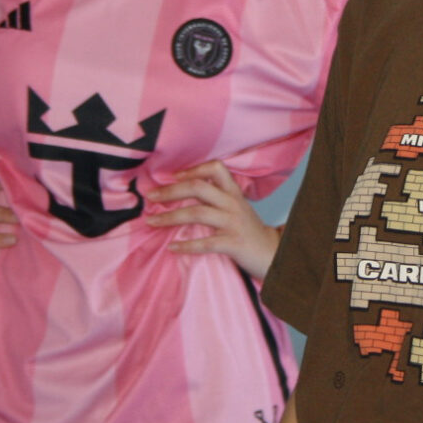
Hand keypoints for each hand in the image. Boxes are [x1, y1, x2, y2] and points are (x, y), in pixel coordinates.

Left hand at [144, 160, 278, 279]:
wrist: (272, 253)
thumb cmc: (248, 229)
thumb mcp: (236, 207)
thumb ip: (217, 197)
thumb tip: (184, 190)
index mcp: (233, 192)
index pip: (215, 168)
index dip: (192, 169)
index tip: (173, 176)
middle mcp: (232, 203)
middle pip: (198, 188)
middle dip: (171, 191)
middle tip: (150, 196)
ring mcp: (233, 223)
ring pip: (197, 213)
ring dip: (170, 217)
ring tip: (151, 221)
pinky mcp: (233, 243)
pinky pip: (205, 243)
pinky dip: (186, 245)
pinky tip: (172, 247)